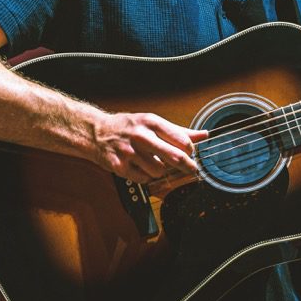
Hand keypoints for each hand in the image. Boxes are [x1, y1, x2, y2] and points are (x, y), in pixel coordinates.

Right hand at [90, 112, 204, 182]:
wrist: (96, 132)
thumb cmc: (127, 126)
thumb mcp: (152, 122)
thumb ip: (179, 131)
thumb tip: (204, 135)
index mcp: (151, 122)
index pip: (181, 140)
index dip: (190, 150)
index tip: (191, 154)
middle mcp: (141, 136)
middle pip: (174, 157)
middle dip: (187, 166)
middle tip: (192, 169)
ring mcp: (130, 152)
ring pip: (159, 171)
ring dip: (161, 171)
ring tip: (154, 163)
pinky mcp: (120, 166)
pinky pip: (144, 179)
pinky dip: (146, 177)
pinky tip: (142, 168)